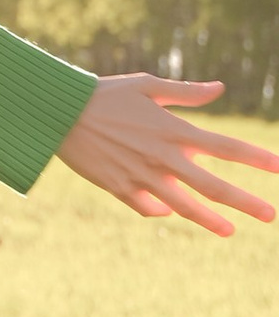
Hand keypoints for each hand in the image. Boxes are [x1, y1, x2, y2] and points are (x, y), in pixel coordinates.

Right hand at [55, 74, 278, 235]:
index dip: (256, 159)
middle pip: (212, 186)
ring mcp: (140, 176)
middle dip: (245, 202)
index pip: (225, 147)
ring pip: (183, 206)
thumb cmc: (105, 93)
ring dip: (210, 220)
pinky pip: (147, 207)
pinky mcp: (119, 188)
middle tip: (271, 215)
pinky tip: (171, 211)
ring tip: (231, 231)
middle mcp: (162, 157)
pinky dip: (162, 210)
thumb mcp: (147, 85)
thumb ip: (186, 92)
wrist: (58, 114)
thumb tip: (220, 88)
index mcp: (173, 130)